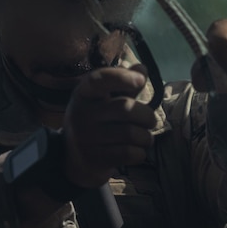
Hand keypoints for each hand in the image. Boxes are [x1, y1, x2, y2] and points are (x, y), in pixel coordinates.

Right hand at [62, 66, 156, 187]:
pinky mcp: (93, 159)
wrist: (76, 158)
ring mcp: (86, 138)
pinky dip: (140, 153)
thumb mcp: (105, 100)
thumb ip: (124, 84)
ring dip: (146, 137)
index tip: (141, 80)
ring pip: (131, 133)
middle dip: (147, 116)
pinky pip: (128, 153)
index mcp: (83, 94)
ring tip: (145, 138)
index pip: (99, 80)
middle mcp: (81, 114)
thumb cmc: (98, 121)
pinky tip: (137, 151)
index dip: (121, 77)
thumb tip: (142, 68)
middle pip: (125, 109)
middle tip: (150, 121)